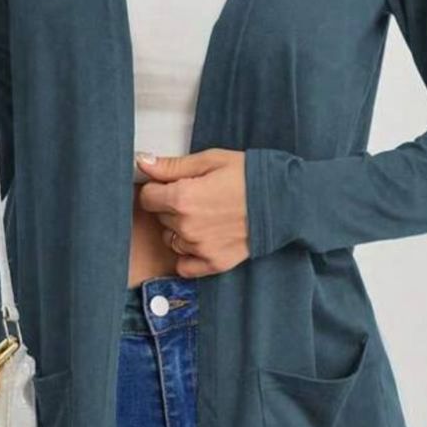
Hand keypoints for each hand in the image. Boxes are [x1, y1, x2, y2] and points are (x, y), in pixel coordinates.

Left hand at [134, 148, 249, 276]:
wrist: (284, 200)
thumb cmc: (249, 176)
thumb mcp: (210, 160)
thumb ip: (172, 166)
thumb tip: (142, 163)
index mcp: (182, 198)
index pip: (146, 197)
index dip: (157, 188)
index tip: (171, 185)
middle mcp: (187, 226)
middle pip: (160, 217)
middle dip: (171, 206)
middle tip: (197, 197)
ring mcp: (200, 247)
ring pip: (171, 239)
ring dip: (180, 229)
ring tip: (205, 216)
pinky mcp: (214, 262)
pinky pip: (184, 266)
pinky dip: (188, 255)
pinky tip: (202, 239)